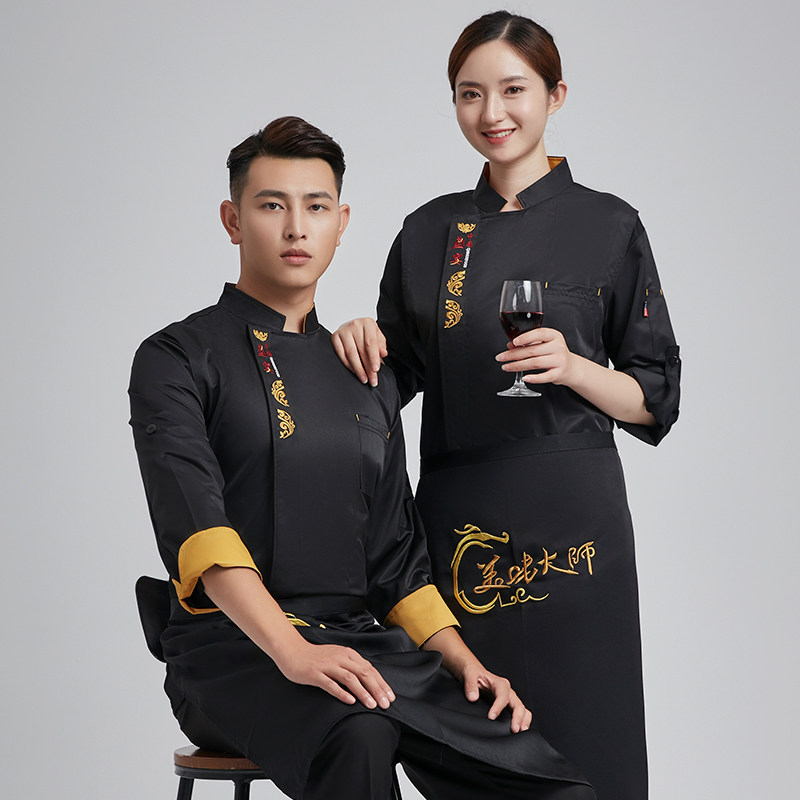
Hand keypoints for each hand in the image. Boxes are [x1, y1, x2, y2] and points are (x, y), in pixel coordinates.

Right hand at [274, 639, 394, 709]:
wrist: (292, 651)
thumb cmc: (316, 657)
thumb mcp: (337, 657)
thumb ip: (351, 666)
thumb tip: (369, 680)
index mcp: (347, 654)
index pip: (370, 668)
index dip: (381, 683)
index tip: (390, 697)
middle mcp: (340, 658)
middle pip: (363, 673)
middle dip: (377, 689)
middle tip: (385, 704)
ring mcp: (327, 665)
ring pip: (350, 678)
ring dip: (363, 692)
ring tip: (372, 705)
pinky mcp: (315, 674)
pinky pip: (330, 684)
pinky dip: (342, 693)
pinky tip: (350, 702)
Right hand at [332, 318, 386, 386]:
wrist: (355, 327)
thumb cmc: (367, 334)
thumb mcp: (378, 338)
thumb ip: (381, 346)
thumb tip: (383, 353)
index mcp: (368, 323)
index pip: (371, 343)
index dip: (373, 357)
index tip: (376, 369)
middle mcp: (355, 325)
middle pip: (361, 350)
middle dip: (367, 367)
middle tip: (372, 379)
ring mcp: (343, 330)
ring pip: (350, 353)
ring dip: (357, 368)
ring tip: (364, 378)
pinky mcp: (334, 336)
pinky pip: (341, 354)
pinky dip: (348, 364)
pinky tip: (354, 371)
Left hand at [461, 662, 531, 732]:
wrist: (475, 674)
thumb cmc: (474, 673)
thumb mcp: (469, 674)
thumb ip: (470, 685)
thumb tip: (473, 698)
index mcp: (499, 683)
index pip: (503, 696)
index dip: (498, 707)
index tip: (491, 717)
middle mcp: (507, 691)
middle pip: (518, 704)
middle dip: (518, 717)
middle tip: (514, 729)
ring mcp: (510, 698)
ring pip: (523, 709)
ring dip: (523, 720)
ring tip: (521, 731)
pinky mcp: (509, 705)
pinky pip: (521, 712)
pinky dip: (523, 721)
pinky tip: (520, 729)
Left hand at [496, 327, 578, 385]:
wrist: (570, 367)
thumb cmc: (553, 353)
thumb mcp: (542, 344)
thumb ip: (527, 343)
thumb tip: (510, 345)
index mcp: (554, 336)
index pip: (539, 334)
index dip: (526, 337)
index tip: (513, 342)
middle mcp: (558, 347)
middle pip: (532, 351)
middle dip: (513, 355)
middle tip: (501, 357)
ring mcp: (559, 360)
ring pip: (535, 363)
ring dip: (518, 366)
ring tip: (506, 367)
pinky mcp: (559, 373)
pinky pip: (545, 377)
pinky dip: (533, 378)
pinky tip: (524, 377)